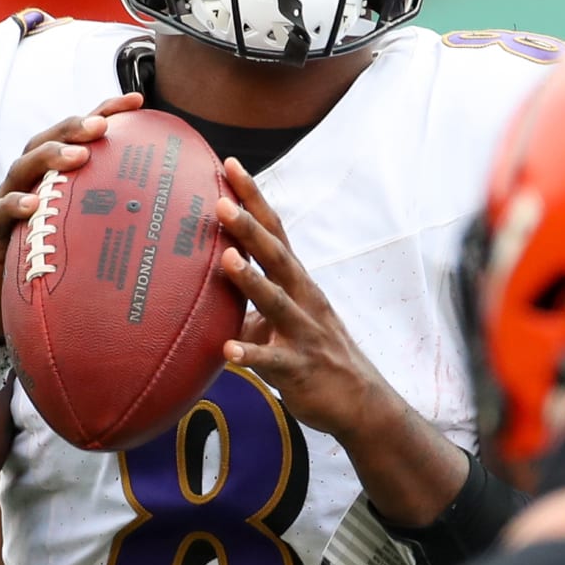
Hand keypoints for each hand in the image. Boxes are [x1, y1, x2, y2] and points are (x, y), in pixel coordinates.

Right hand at [0, 92, 145, 342]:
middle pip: (48, 141)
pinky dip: (15, 206)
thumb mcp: (84, 239)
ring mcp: (6, 203)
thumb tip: (176, 223)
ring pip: (23, 168)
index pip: (77, 136)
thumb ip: (114, 222)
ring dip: (50, 157)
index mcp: (54, 178)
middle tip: (103, 125)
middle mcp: (29, 183)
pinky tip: (34, 204)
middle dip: (75, 126)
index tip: (137, 100)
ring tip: (78, 155)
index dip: (103, 112)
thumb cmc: (46, 265)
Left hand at [217, 157, 397, 440]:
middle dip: (249, 229)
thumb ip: (248, 298)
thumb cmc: (313, 352)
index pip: (274, 231)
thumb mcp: (281, 318)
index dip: (254, 198)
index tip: (230, 165)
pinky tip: (228, 351)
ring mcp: (303, 332)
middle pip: (276, 256)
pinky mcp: (299, 368)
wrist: (359, 400)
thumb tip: (205, 282)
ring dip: (251, 281)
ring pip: (276, 302)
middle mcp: (303, 298)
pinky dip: (251, 354)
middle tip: (221, 203)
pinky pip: (273, 361)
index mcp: (296, 281)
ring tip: (226, 260)